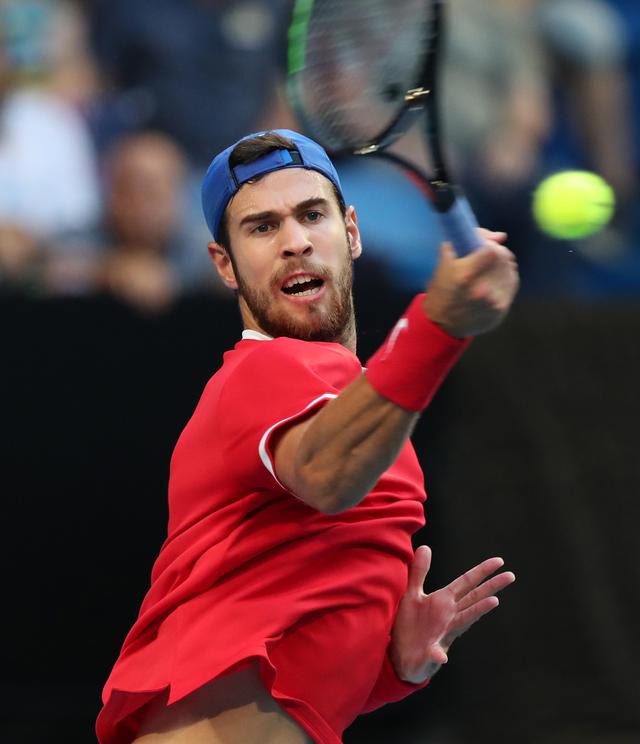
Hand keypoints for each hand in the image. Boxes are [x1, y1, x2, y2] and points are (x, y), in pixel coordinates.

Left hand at [390, 545, 514, 683]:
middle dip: (491, 587)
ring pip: (463, 621)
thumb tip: (425, 546)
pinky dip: (438, 654)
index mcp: (443, 601)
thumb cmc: (410, 625)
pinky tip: (442, 656)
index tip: (499, 561)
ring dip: (477, 611)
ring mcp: (443, 635)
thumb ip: (419, 572)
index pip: (466, 583)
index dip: (481, 571)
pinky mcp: (431, 654)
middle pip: (473, 599)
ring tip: (494, 601)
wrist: (401, 656)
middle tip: (511, 575)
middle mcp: (449, 616)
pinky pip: (435, 654)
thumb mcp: (412, 595)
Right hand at [423, 229, 518, 337]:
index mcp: (464, 275)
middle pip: (503, 258)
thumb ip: (469, 241)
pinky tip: (494, 282)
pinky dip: (506, 278)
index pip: (492, 250)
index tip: (483, 247)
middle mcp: (481, 289)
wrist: (442, 324)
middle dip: (497, 253)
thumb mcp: (445, 261)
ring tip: (488, 271)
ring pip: (510, 269)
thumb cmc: (442, 288)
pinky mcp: (501, 309)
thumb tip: (502, 236)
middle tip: (486, 258)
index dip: (490, 244)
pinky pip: (512, 283)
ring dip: (502, 265)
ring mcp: (493, 301)